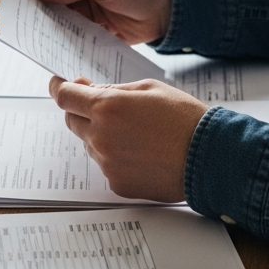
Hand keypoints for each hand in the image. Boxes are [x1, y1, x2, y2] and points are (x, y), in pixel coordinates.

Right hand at [32, 0, 171, 43]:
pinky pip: (69, 32)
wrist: (166, 11)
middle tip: (20, 18)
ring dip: (46, 24)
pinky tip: (53, 44)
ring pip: (55, 16)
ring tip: (33, 34)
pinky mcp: (89, 27)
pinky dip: (61, 38)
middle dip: (33, 5)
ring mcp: (82, 7)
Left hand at [49, 76, 206, 201]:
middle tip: (105, 108)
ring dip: (102, 135)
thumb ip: (112, 89)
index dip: (59, 87)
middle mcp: (100, 137)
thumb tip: (87, 89)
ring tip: (138, 134)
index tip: (58, 84)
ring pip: (90, 144)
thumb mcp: (149, 89)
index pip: (66, 97)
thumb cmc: (184, 118)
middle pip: (72, 121)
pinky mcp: (117, 183)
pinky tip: (143, 154)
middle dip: (82, 111)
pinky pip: (106, 165)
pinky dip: (117, 157)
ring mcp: (107, 163)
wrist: (210, 158)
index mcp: (107, 107)